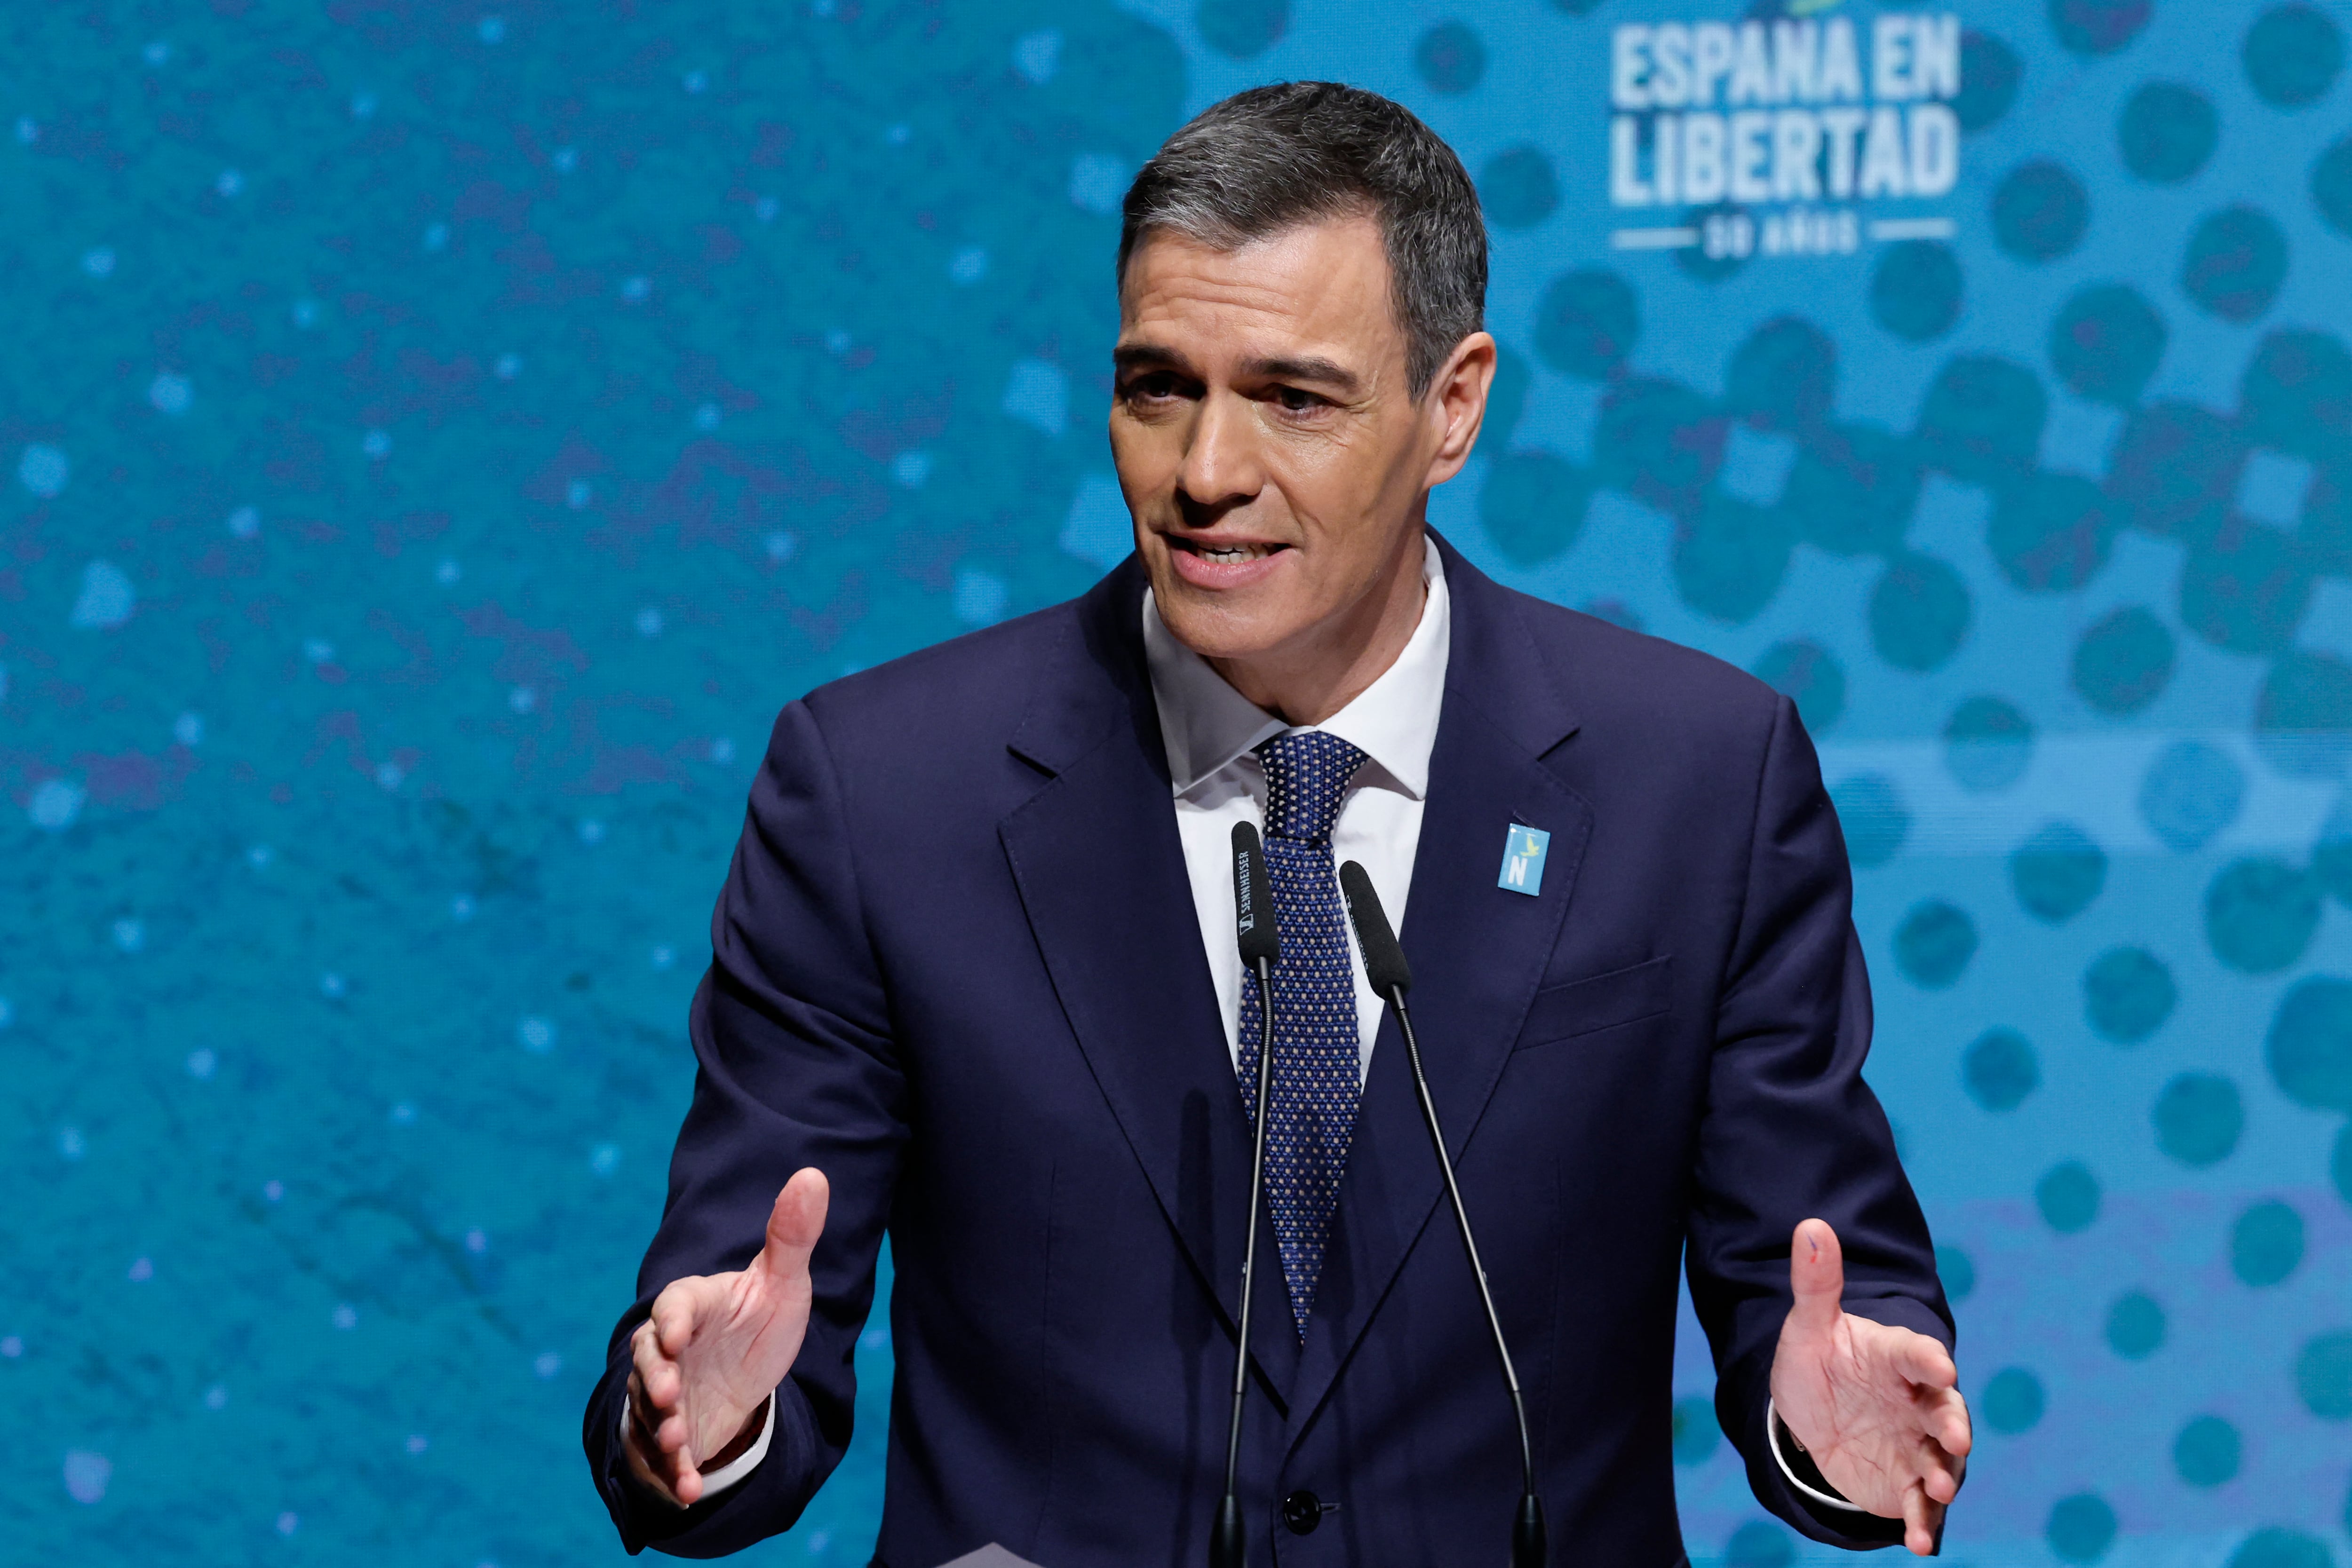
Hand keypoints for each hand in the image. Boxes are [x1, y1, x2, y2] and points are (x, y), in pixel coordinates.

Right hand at [624, 1167, 828, 1506]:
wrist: (745, 1376)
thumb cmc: (760, 1321)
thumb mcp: (784, 1282)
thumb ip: (792, 1235)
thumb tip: (813, 1174)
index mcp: (693, 1304)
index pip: (674, 1304)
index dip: (672, 1319)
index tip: (677, 1335)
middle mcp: (667, 1349)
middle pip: (647, 1360)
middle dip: (653, 1378)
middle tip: (667, 1395)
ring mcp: (661, 1392)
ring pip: (647, 1409)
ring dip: (659, 1428)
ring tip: (678, 1441)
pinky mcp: (665, 1433)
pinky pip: (660, 1453)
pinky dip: (673, 1472)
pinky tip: (690, 1489)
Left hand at [1769, 1218, 1970, 1555]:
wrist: (1816, 1415)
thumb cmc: (1821, 1362)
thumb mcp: (1810, 1326)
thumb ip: (1815, 1283)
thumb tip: (1810, 1224)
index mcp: (1895, 1357)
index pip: (1916, 1354)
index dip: (1929, 1360)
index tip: (1942, 1367)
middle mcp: (1915, 1401)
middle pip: (1943, 1411)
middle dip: (1953, 1424)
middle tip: (1954, 1437)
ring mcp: (1915, 1443)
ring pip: (1940, 1461)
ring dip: (1943, 1477)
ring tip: (1939, 1492)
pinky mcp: (1906, 1481)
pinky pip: (1920, 1503)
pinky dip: (1923, 1521)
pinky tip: (1918, 1542)